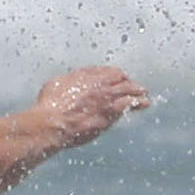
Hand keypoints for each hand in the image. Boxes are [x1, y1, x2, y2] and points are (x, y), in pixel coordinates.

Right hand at [34, 66, 150, 147]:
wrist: (54, 122)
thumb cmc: (50, 105)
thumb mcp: (57, 83)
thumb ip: (71, 80)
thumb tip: (76, 79)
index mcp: (87, 75)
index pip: (109, 71)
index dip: (115, 74)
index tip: (119, 77)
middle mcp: (100, 84)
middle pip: (121, 79)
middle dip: (128, 83)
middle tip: (135, 87)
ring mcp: (107, 98)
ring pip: (129, 90)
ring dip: (138, 92)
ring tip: (144, 95)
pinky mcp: (111, 114)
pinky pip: (130, 104)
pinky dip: (138, 103)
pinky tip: (143, 104)